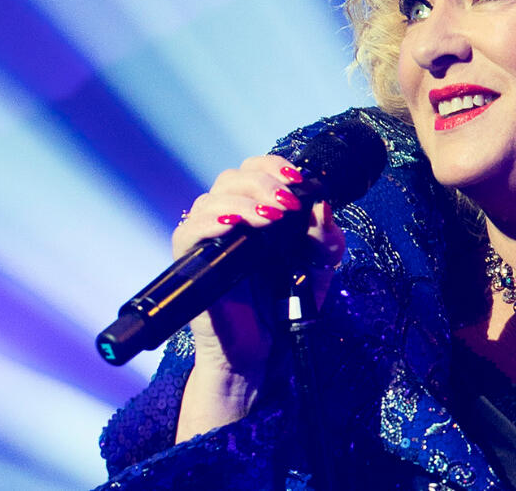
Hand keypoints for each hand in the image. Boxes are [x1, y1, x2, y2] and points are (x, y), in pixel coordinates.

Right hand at [172, 155, 345, 442]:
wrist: (264, 350)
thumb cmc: (287, 305)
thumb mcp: (319, 267)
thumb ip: (326, 237)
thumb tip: (321, 205)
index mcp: (257, 213)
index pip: (253, 171)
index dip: (272, 166)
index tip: (297, 179)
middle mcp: (229, 221)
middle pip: (231, 178)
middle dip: (262, 183)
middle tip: (286, 203)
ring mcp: (208, 241)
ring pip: (210, 199)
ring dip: (243, 200)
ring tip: (271, 217)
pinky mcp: (192, 263)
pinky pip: (188, 231)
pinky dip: (210, 222)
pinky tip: (235, 225)